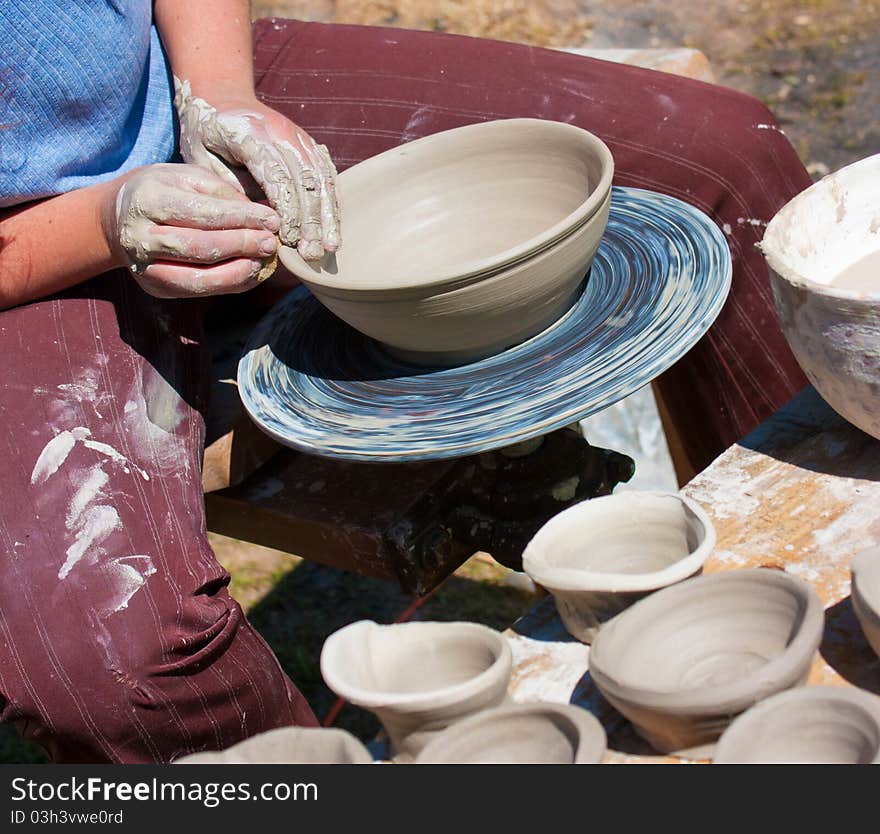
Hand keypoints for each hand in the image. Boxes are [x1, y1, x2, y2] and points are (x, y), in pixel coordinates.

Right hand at [106, 163, 280, 298]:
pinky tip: (251, 272)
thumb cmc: (161, 191)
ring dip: (239, 271)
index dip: (242, 218)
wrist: (116, 218)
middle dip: (242, 245)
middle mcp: (140, 237)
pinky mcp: (156, 288)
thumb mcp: (186, 179)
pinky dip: (230, 284)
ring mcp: (145, 267)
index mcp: (147, 200)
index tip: (272, 219)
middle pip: (200, 247)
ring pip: (199, 276)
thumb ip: (221, 194)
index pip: (203, 213)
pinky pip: (199, 290)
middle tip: (272, 241)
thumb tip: (262, 215)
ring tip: (265, 259)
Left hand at [174, 78, 339, 260]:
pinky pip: (326, 175)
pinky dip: (331, 204)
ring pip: (321, 179)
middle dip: (312, 221)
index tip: (291, 241)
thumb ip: (228, 188)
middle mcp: (281, 131)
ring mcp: (299, 136)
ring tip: (330, 248)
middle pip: (305, 180)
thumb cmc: (206, 135)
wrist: (222, 96)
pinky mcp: (310, 144)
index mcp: (250, 133)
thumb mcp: (201, 159)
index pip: (278, 176)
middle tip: (312, 254)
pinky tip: (333, 229)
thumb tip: (257, 222)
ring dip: (328, 217)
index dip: (288, 211)